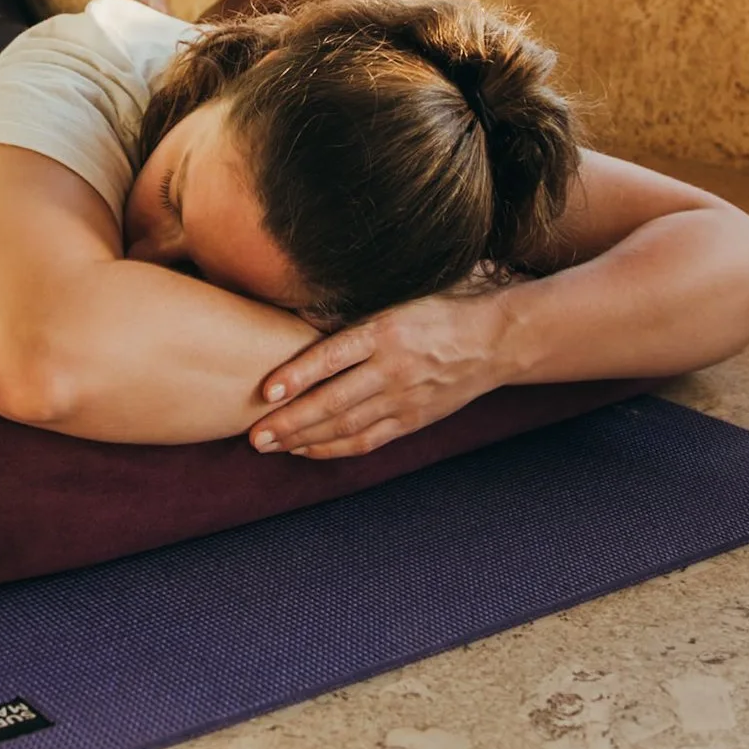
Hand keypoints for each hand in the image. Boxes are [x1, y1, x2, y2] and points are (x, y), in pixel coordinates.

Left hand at [247, 289, 510, 459]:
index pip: (333, 356)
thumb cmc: (439, 310)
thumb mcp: (399, 298)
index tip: (266, 390)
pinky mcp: (413, 419)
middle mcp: (392, 368)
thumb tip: (301, 313)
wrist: (494, 341)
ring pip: (346, 426)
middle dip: (290, 421)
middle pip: (333, 401)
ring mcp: (404, 398)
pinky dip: (334, 448)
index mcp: (385, 331)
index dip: (297, 374)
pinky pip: (368, 439)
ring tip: (269, 445)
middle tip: (254, 434)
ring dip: (303, 439)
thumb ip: (356, 311)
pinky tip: (305, 450)